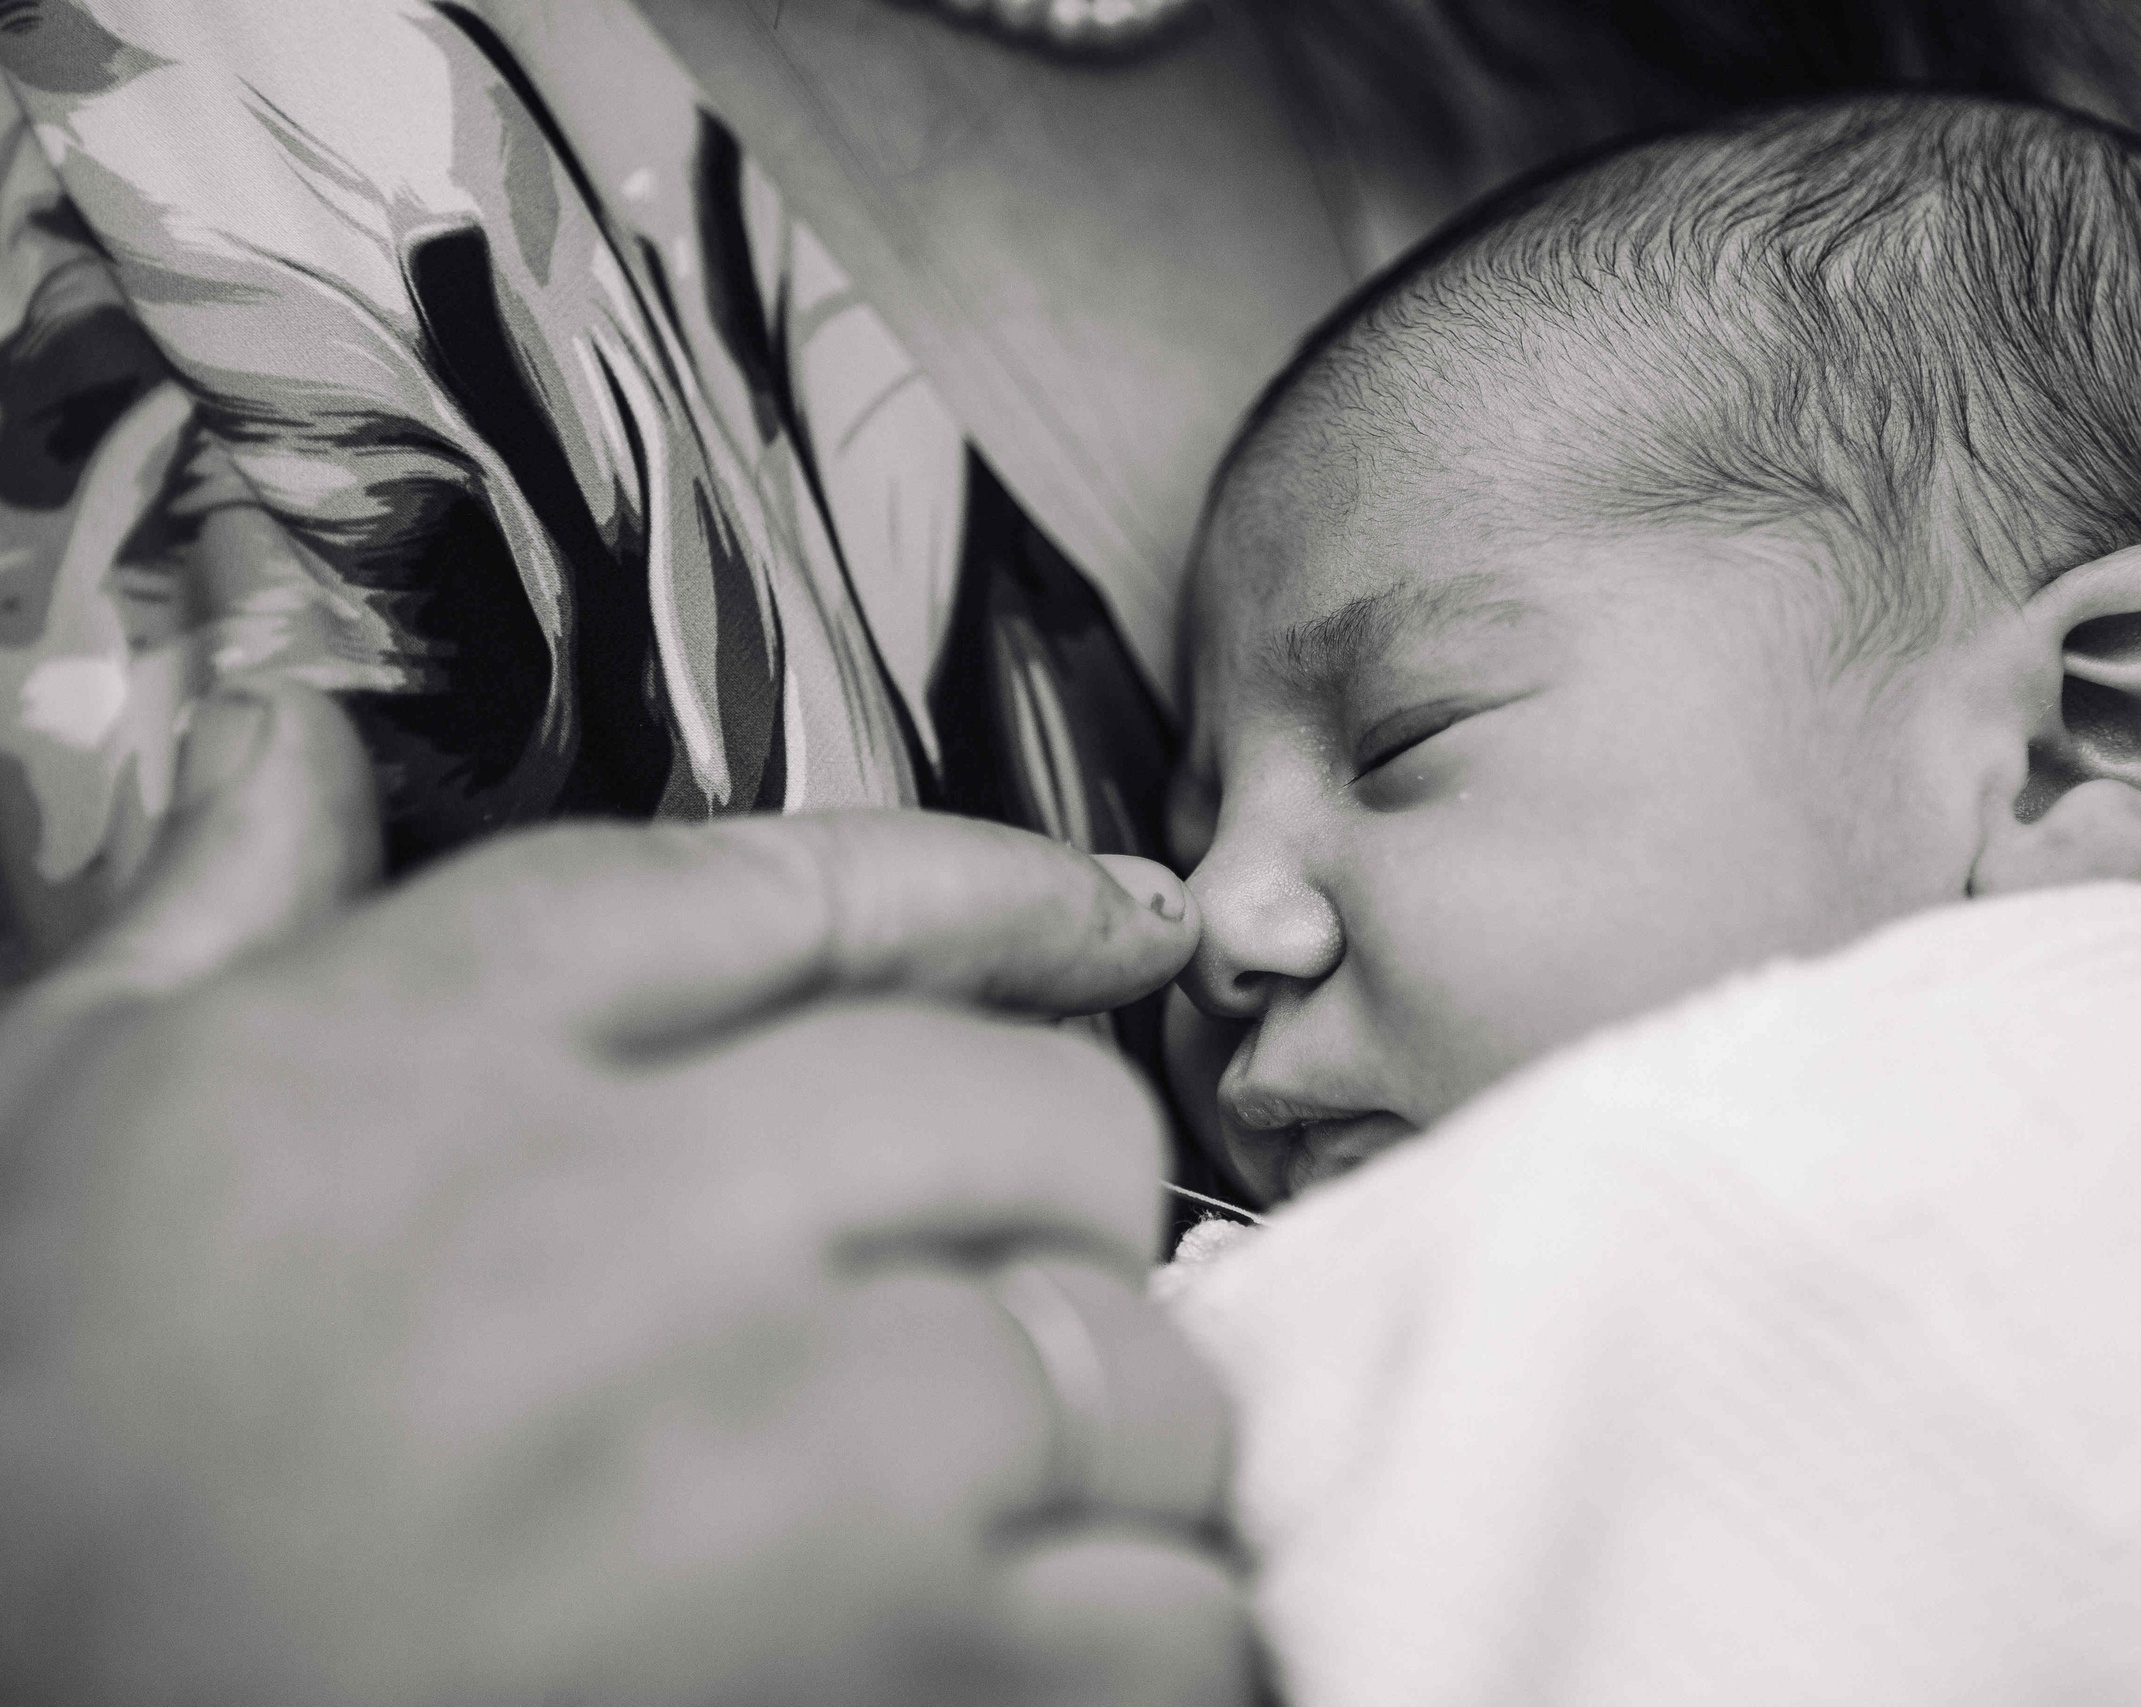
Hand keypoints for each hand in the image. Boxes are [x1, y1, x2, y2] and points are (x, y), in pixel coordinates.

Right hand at [0, 685, 1247, 1705]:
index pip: (799, 893)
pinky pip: (1168, 1614)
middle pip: (1036, 1115)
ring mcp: (789, 1462)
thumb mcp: (65, 1156)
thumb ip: (215, 932)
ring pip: (1132, 1360)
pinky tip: (1009, 1659)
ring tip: (972, 1524)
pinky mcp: (904, 1681)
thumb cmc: (54, 1500)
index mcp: (430, 1062)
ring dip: (1092, 1444)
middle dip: (1047, 1212)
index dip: (1002, 896)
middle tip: (973, 1319)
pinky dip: (1136, 1636)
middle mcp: (632, 1223)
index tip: (1120, 923)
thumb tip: (278, 738)